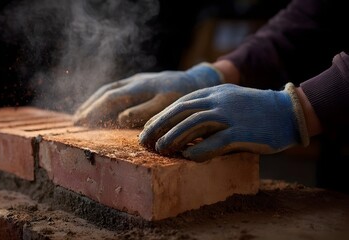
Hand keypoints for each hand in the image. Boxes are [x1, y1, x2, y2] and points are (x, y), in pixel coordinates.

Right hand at [74, 62, 222, 127]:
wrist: (197, 80)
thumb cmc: (183, 95)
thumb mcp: (166, 104)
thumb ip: (143, 111)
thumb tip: (119, 117)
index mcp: (139, 86)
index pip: (110, 98)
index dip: (95, 110)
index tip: (82, 122)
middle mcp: (135, 81)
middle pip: (106, 92)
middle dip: (90, 106)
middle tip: (75, 121)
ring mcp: (137, 80)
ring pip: (110, 89)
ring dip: (95, 101)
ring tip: (82, 115)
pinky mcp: (140, 82)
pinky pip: (117, 89)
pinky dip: (105, 99)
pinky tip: (102, 107)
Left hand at [139, 83, 309, 160]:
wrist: (288, 112)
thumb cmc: (254, 111)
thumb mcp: (228, 101)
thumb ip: (207, 109)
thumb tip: (183, 130)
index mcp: (213, 93)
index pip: (179, 103)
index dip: (160, 117)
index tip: (146, 130)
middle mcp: (219, 101)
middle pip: (181, 111)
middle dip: (159, 126)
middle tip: (144, 141)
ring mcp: (231, 115)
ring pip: (195, 123)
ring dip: (174, 137)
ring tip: (159, 150)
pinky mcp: (242, 132)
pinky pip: (217, 141)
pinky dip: (200, 150)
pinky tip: (187, 158)